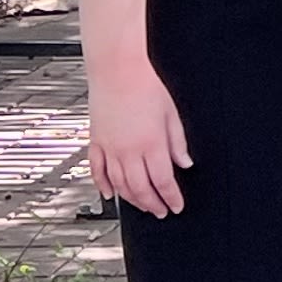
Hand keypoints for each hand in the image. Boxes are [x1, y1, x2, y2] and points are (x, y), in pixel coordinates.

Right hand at [89, 58, 193, 216]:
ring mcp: (109, 148)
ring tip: (143, 206)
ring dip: (131, 200)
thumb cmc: (146, 86)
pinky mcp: (96, 142)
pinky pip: (97, 171)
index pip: (163, 181)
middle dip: (153, 204)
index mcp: (151, 144)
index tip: (176, 206)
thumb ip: (178, 142)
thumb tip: (185, 163)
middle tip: (161, 212)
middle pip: (140, 189)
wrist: (118, 70)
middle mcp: (128, 151)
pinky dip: (102, 185)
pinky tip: (109, 194)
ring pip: (119, 185)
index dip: (171, 198)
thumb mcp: (171, 114)